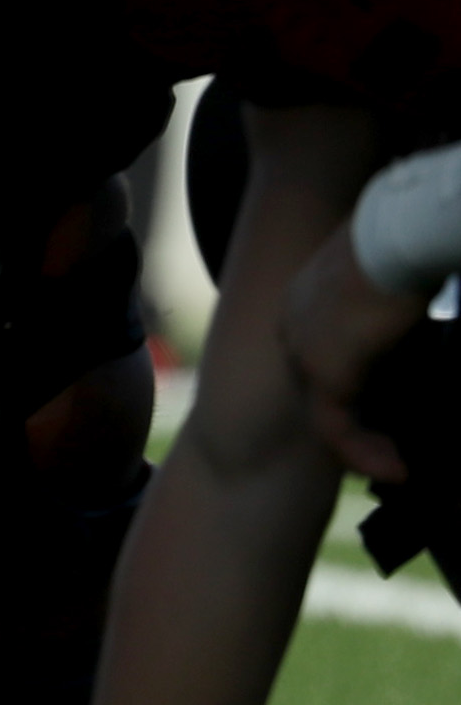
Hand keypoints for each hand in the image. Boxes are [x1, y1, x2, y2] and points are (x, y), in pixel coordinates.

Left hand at [285, 236, 430, 487]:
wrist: (397, 235)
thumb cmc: (404, 247)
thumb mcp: (387, 286)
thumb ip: (389, 321)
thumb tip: (412, 342)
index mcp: (302, 301)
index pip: (317, 358)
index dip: (348, 391)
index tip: (384, 413)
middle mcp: (292, 326)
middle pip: (316, 389)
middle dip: (352, 425)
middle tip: (388, 452)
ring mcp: (303, 349)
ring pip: (324, 413)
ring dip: (361, 448)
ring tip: (397, 469)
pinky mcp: (325, 371)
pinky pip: (334, 426)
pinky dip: (364, 452)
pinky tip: (397, 468)